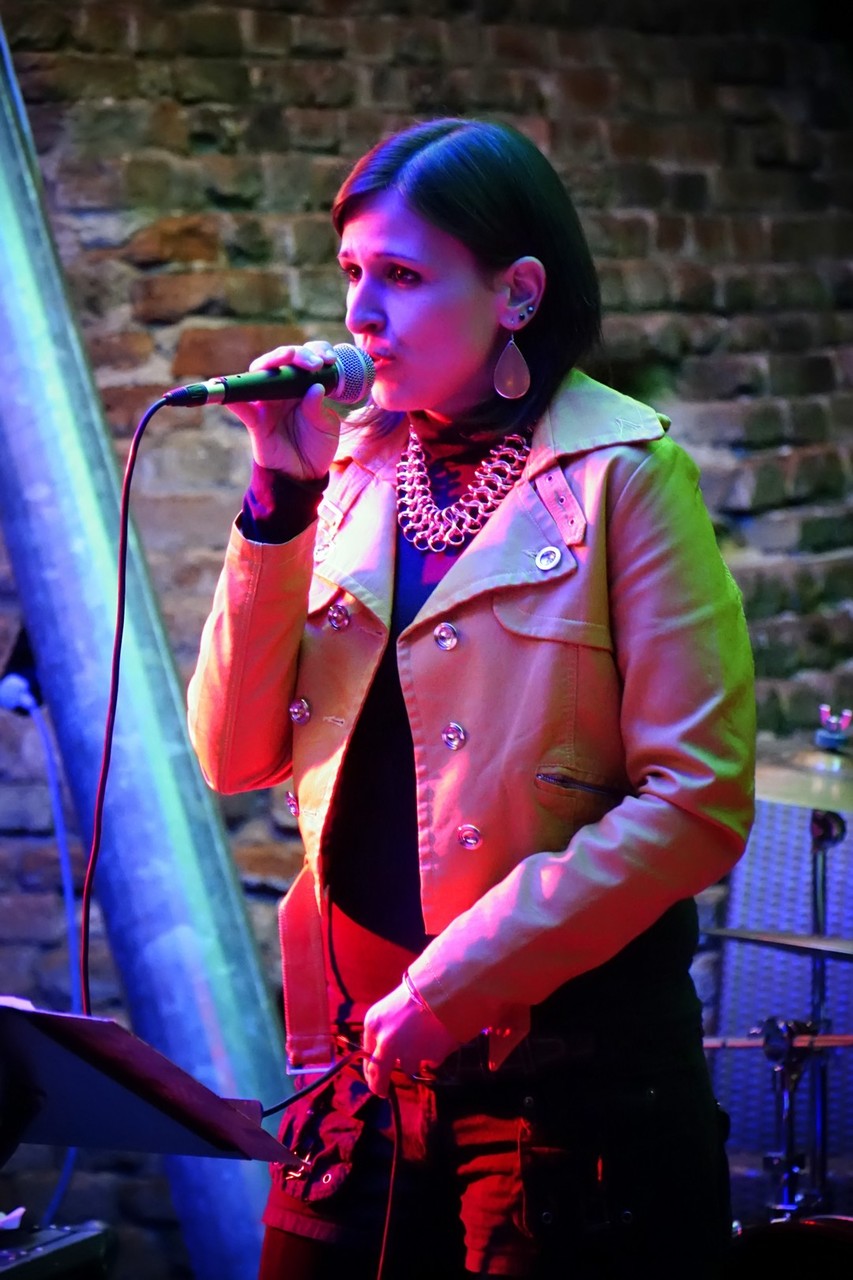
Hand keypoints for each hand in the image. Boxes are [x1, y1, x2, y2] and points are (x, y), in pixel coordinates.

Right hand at [225, 341, 343, 479]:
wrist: (305, 474)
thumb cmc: (317, 446)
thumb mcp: (327, 428)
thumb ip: (319, 410)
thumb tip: (315, 388)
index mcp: (303, 385)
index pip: (305, 359)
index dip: (315, 351)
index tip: (328, 360)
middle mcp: (283, 389)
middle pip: (281, 360)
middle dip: (296, 354)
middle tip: (314, 363)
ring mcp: (267, 403)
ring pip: (261, 375)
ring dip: (270, 363)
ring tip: (285, 359)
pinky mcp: (255, 421)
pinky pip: (241, 408)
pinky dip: (233, 398)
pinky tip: (228, 390)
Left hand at [362, 981, 459, 1098]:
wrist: (445, 986)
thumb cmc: (418, 993)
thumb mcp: (392, 1010)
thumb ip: (384, 1033)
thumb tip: (381, 1058)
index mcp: (373, 1024)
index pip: (367, 1057)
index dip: (371, 1071)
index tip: (374, 1082)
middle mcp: (385, 1040)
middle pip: (379, 1074)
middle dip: (381, 1085)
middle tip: (383, 1092)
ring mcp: (408, 1051)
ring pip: (408, 1066)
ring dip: (415, 1059)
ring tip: (426, 1038)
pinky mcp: (429, 1057)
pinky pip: (430, 1061)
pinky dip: (434, 1054)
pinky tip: (439, 1037)